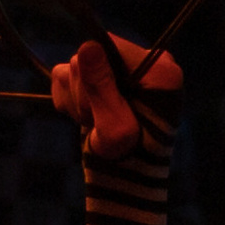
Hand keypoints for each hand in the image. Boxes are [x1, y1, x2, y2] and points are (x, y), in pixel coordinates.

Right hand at [49, 30, 180, 157]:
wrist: (124, 179)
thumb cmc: (128, 157)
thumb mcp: (115, 128)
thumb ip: (101, 87)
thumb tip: (87, 47)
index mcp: (159, 69)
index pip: (111, 45)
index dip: (94, 75)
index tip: (99, 106)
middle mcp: (143, 63)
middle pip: (90, 55)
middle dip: (85, 92)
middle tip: (98, 121)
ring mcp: (119, 69)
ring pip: (73, 66)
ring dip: (77, 99)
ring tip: (94, 122)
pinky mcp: (99, 78)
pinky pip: (65, 76)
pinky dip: (68, 100)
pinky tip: (85, 118)